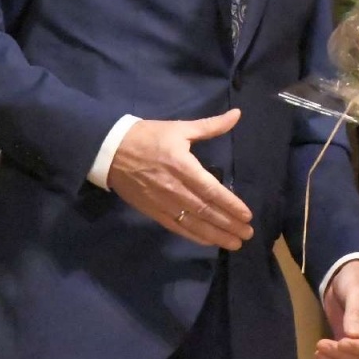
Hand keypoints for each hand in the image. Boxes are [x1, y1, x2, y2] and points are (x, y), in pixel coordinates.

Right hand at [105, 111, 253, 249]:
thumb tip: (237, 114)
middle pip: (206, 211)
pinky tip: (209, 242)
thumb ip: (211, 126)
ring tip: (234, 243)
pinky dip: (194, 236)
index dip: (231, 205)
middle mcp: (174, 188)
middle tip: (248, 234)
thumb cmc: (148, 136)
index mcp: (182, 166)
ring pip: (193, 224)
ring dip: (215, 235)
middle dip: (229, 224)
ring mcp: (162, 203)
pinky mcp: (153, 211)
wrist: (110, 150)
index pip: (211, 190)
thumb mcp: (180, 128)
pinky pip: (177, 227)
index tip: (247, 215)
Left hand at [317, 261, 358, 358]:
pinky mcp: (352, 347)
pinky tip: (319, 357)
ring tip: (319, 352)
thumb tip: (352, 335)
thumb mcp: (357, 291)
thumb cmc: (357, 280)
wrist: (346, 277)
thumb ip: (355, 312)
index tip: (341, 343)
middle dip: (344, 355)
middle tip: (322, 345)